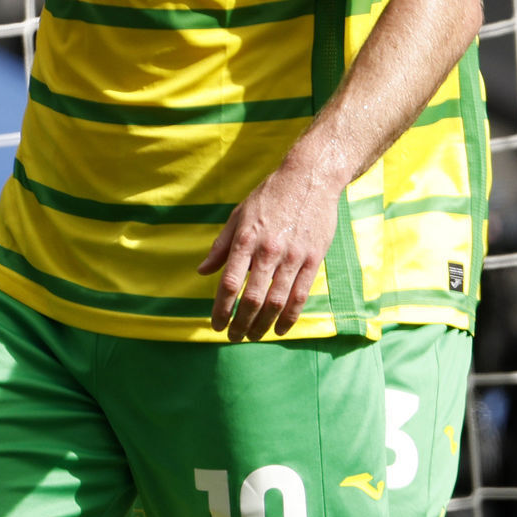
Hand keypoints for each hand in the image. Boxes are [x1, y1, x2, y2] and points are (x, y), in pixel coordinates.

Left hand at [197, 152, 342, 339]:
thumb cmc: (270, 197)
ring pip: (276, 301)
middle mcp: (268, 251)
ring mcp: (293, 257)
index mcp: (246, 239)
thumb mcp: (239, 216)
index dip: (221, 309)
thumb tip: (202, 271)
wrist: (310, 178)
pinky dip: (290, 316)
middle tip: (234, 337)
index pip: (229, 283)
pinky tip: (279, 328)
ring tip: (254, 337)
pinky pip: (301, 295)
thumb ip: (221, 247)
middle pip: (252, 298)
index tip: (215, 324)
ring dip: (263, 325)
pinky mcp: (314, 259)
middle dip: (241, 323)